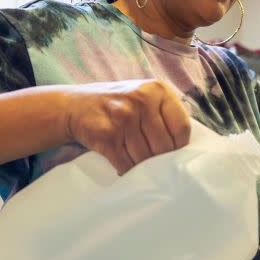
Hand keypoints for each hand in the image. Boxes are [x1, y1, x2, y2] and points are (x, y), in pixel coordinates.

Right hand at [63, 80, 190, 174]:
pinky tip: (122, 163)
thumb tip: (186, 149)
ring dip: (140, 166)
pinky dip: (125, 169)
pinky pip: (125, 164)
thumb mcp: (144, 96)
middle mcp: (141, 100)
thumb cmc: (117, 105)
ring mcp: (123, 116)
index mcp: (157, 90)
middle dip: (157, 159)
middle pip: (164, 147)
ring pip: (144, 158)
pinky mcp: (106, 134)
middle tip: (149, 159)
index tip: (170, 152)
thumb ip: (165, 114)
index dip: (178, 146)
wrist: (73, 105)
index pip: (182, 128)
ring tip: (133, 158)